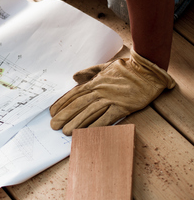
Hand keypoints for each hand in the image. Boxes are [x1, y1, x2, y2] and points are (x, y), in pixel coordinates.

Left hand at [49, 49, 175, 134]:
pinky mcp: (122, 107)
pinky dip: (96, 125)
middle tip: (54, 125)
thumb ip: (89, 72)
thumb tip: (74, 77)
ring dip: (76, 123)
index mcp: (95, 82)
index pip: (74, 94)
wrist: (147, 70)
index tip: (52, 112)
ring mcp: (111, 99)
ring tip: (66, 132)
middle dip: (64, 116)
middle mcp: (100, 91)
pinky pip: (107, 118)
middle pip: (78, 105)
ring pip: (89, 112)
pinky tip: (87, 132)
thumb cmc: (127, 68)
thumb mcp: (104, 66)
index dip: (62, 104)